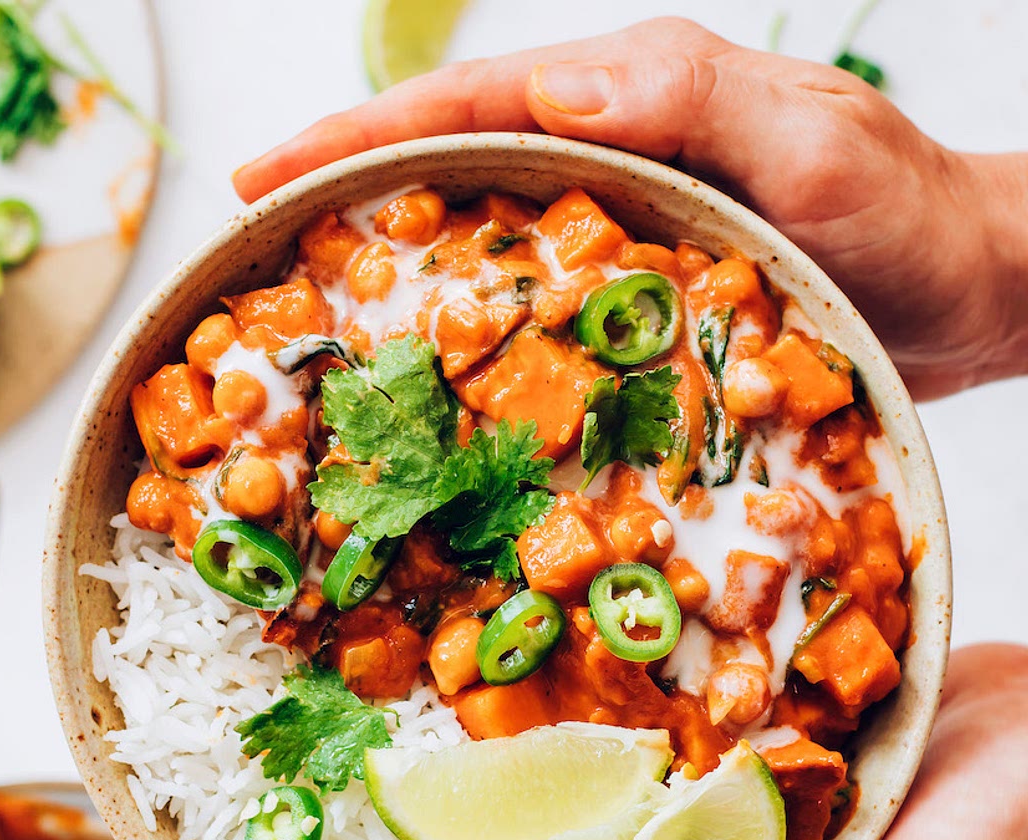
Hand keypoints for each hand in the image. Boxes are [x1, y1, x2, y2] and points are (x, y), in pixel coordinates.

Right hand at [233, 18, 1027, 399]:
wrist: (964, 289)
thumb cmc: (907, 217)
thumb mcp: (812, 144)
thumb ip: (693, 100)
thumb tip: (555, 86)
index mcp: (632, 102)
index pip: (467, 106)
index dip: (357, 139)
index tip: (259, 176)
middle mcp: (612, 159)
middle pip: (452, 169)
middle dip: (346, 202)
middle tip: (252, 252)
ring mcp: (620, 233)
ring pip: (483, 244)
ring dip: (398, 276)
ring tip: (312, 326)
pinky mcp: (636, 299)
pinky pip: (537, 315)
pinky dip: (478, 342)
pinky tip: (436, 385)